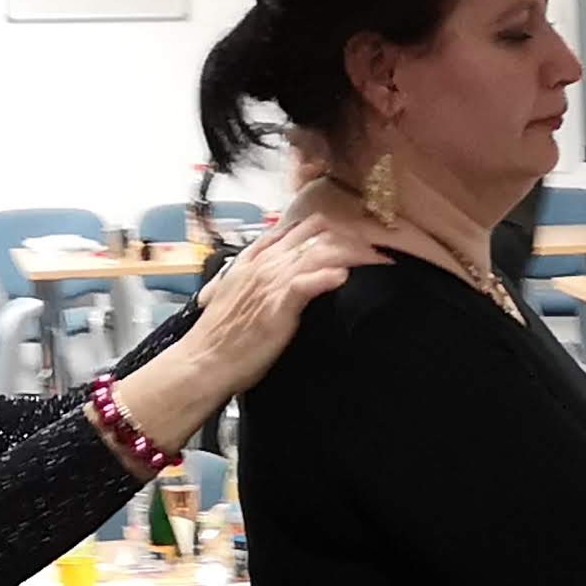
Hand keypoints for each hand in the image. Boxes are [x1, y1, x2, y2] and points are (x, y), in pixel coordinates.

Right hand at [182, 208, 365, 395]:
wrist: (205, 360)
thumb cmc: (223, 336)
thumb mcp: (238, 296)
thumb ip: (258, 281)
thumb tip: (283, 278)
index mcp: (254, 260)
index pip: (293, 229)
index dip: (325, 226)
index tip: (353, 229)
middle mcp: (264, 265)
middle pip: (312, 236)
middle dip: (349, 235)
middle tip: (379, 242)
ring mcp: (270, 282)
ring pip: (315, 253)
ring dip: (351, 253)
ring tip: (380, 256)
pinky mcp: (277, 305)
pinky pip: (304, 283)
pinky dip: (325, 277)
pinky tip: (344, 275)